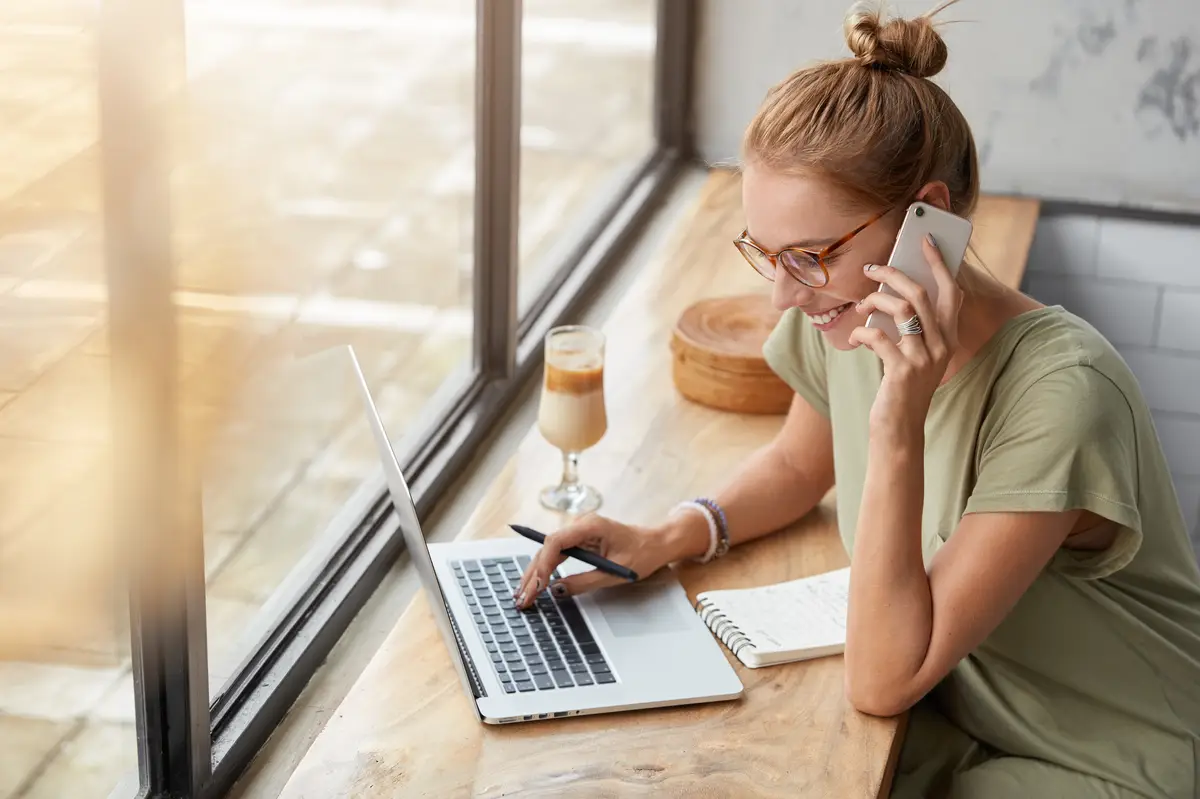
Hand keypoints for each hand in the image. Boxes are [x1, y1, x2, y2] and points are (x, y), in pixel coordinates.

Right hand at [513, 514, 680, 608]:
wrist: (657, 543)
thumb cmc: (642, 554)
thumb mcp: (614, 574)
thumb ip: (583, 582)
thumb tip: (556, 590)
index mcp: (590, 526)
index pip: (556, 542)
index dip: (543, 565)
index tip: (537, 586)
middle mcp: (581, 525)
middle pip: (548, 547)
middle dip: (533, 573)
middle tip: (521, 597)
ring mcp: (579, 531)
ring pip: (549, 551)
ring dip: (536, 572)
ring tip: (522, 594)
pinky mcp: (580, 540)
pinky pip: (558, 553)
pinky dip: (546, 569)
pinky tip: (535, 583)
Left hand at [849, 234, 962, 434]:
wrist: (899, 429)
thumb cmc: (901, 387)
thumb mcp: (913, 354)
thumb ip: (911, 327)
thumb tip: (890, 291)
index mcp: (947, 338)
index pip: (950, 291)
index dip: (939, 264)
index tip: (925, 241)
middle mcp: (941, 345)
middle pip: (921, 294)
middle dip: (893, 274)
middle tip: (870, 269)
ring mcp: (924, 358)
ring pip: (901, 309)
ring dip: (874, 301)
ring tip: (860, 308)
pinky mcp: (902, 370)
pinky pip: (878, 336)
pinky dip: (862, 332)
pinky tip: (857, 337)